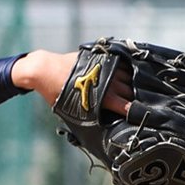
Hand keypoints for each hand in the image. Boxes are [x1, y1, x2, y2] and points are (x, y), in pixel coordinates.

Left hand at [12, 50, 131, 116]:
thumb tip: (95, 126)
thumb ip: (87, 116)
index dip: (134, 112)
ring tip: (135, 90)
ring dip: (132, 84)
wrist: (46, 69)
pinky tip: (127, 75)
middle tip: (138, 104)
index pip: (127, 106)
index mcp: (103, 97)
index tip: (137, 115)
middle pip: (131, 92)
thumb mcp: (71, 111)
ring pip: (129, 77)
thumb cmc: (56, 93)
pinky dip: (126, 71)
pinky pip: (121, 64)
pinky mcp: (102, 58)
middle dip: (135, 98)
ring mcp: (107, 68)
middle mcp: (108, 82)